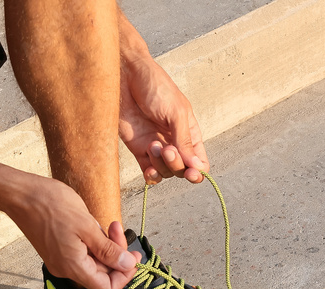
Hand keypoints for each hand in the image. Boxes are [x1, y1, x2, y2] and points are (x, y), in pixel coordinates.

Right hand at [4, 176, 140, 288]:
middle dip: (116, 253)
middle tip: (118, 228)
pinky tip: (93, 225)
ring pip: (93, 262)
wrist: (20, 195)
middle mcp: (66, 270)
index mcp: (73, 267)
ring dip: (105, 245)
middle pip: (102, 273)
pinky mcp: (58, 251)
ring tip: (107, 224)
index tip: (134, 256)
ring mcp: (61, 261)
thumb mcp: (87, 226)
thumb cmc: (51, 205)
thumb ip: (108, 250)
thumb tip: (127, 266)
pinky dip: (93, 242)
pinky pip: (82, 253)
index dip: (124, 276)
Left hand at [119, 54, 208, 183]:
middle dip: (176, 164)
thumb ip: (185, 140)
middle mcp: (174, 142)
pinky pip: (148, 172)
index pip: (199, 161)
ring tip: (153, 145)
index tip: (190, 172)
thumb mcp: (176, 112)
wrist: (125, 76)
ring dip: (161, 165)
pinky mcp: (138, 149)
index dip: (197, 172)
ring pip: (165, 173)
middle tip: (167, 148)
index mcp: (189, 132)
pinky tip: (149, 168)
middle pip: (181, 170)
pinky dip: (151, 175)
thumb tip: (196, 166)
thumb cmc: (155, 86)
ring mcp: (156, 147)